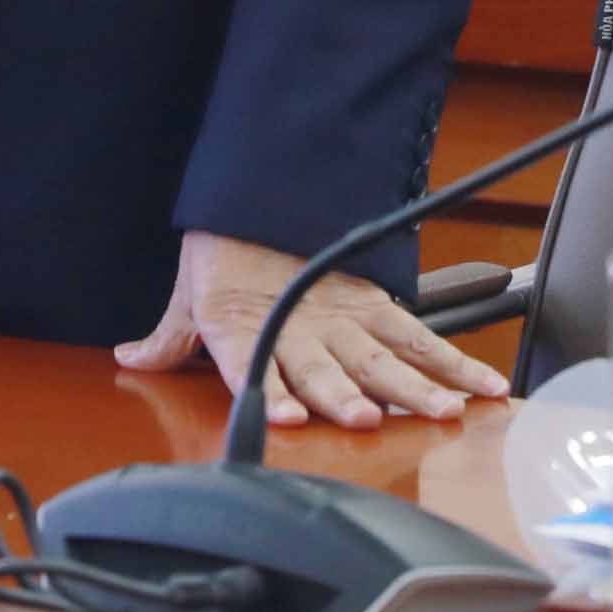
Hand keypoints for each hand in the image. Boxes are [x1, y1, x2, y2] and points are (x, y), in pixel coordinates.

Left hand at [113, 228, 507, 430]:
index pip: (256, 360)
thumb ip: (166, 338)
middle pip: (326, 366)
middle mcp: (298, 324)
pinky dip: (454, 363)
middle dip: (344, 394)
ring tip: (441, 410)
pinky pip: (417, 337)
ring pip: (382, 356)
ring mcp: (340, 316)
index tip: (289, 418)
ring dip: (413, 385)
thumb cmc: (223, 253)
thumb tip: (131, 359)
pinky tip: (481, 389)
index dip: (274, 391)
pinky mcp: (372, 305)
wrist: (258, 192)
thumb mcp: (187, 295)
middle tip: (364, 419)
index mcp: (244, 323)